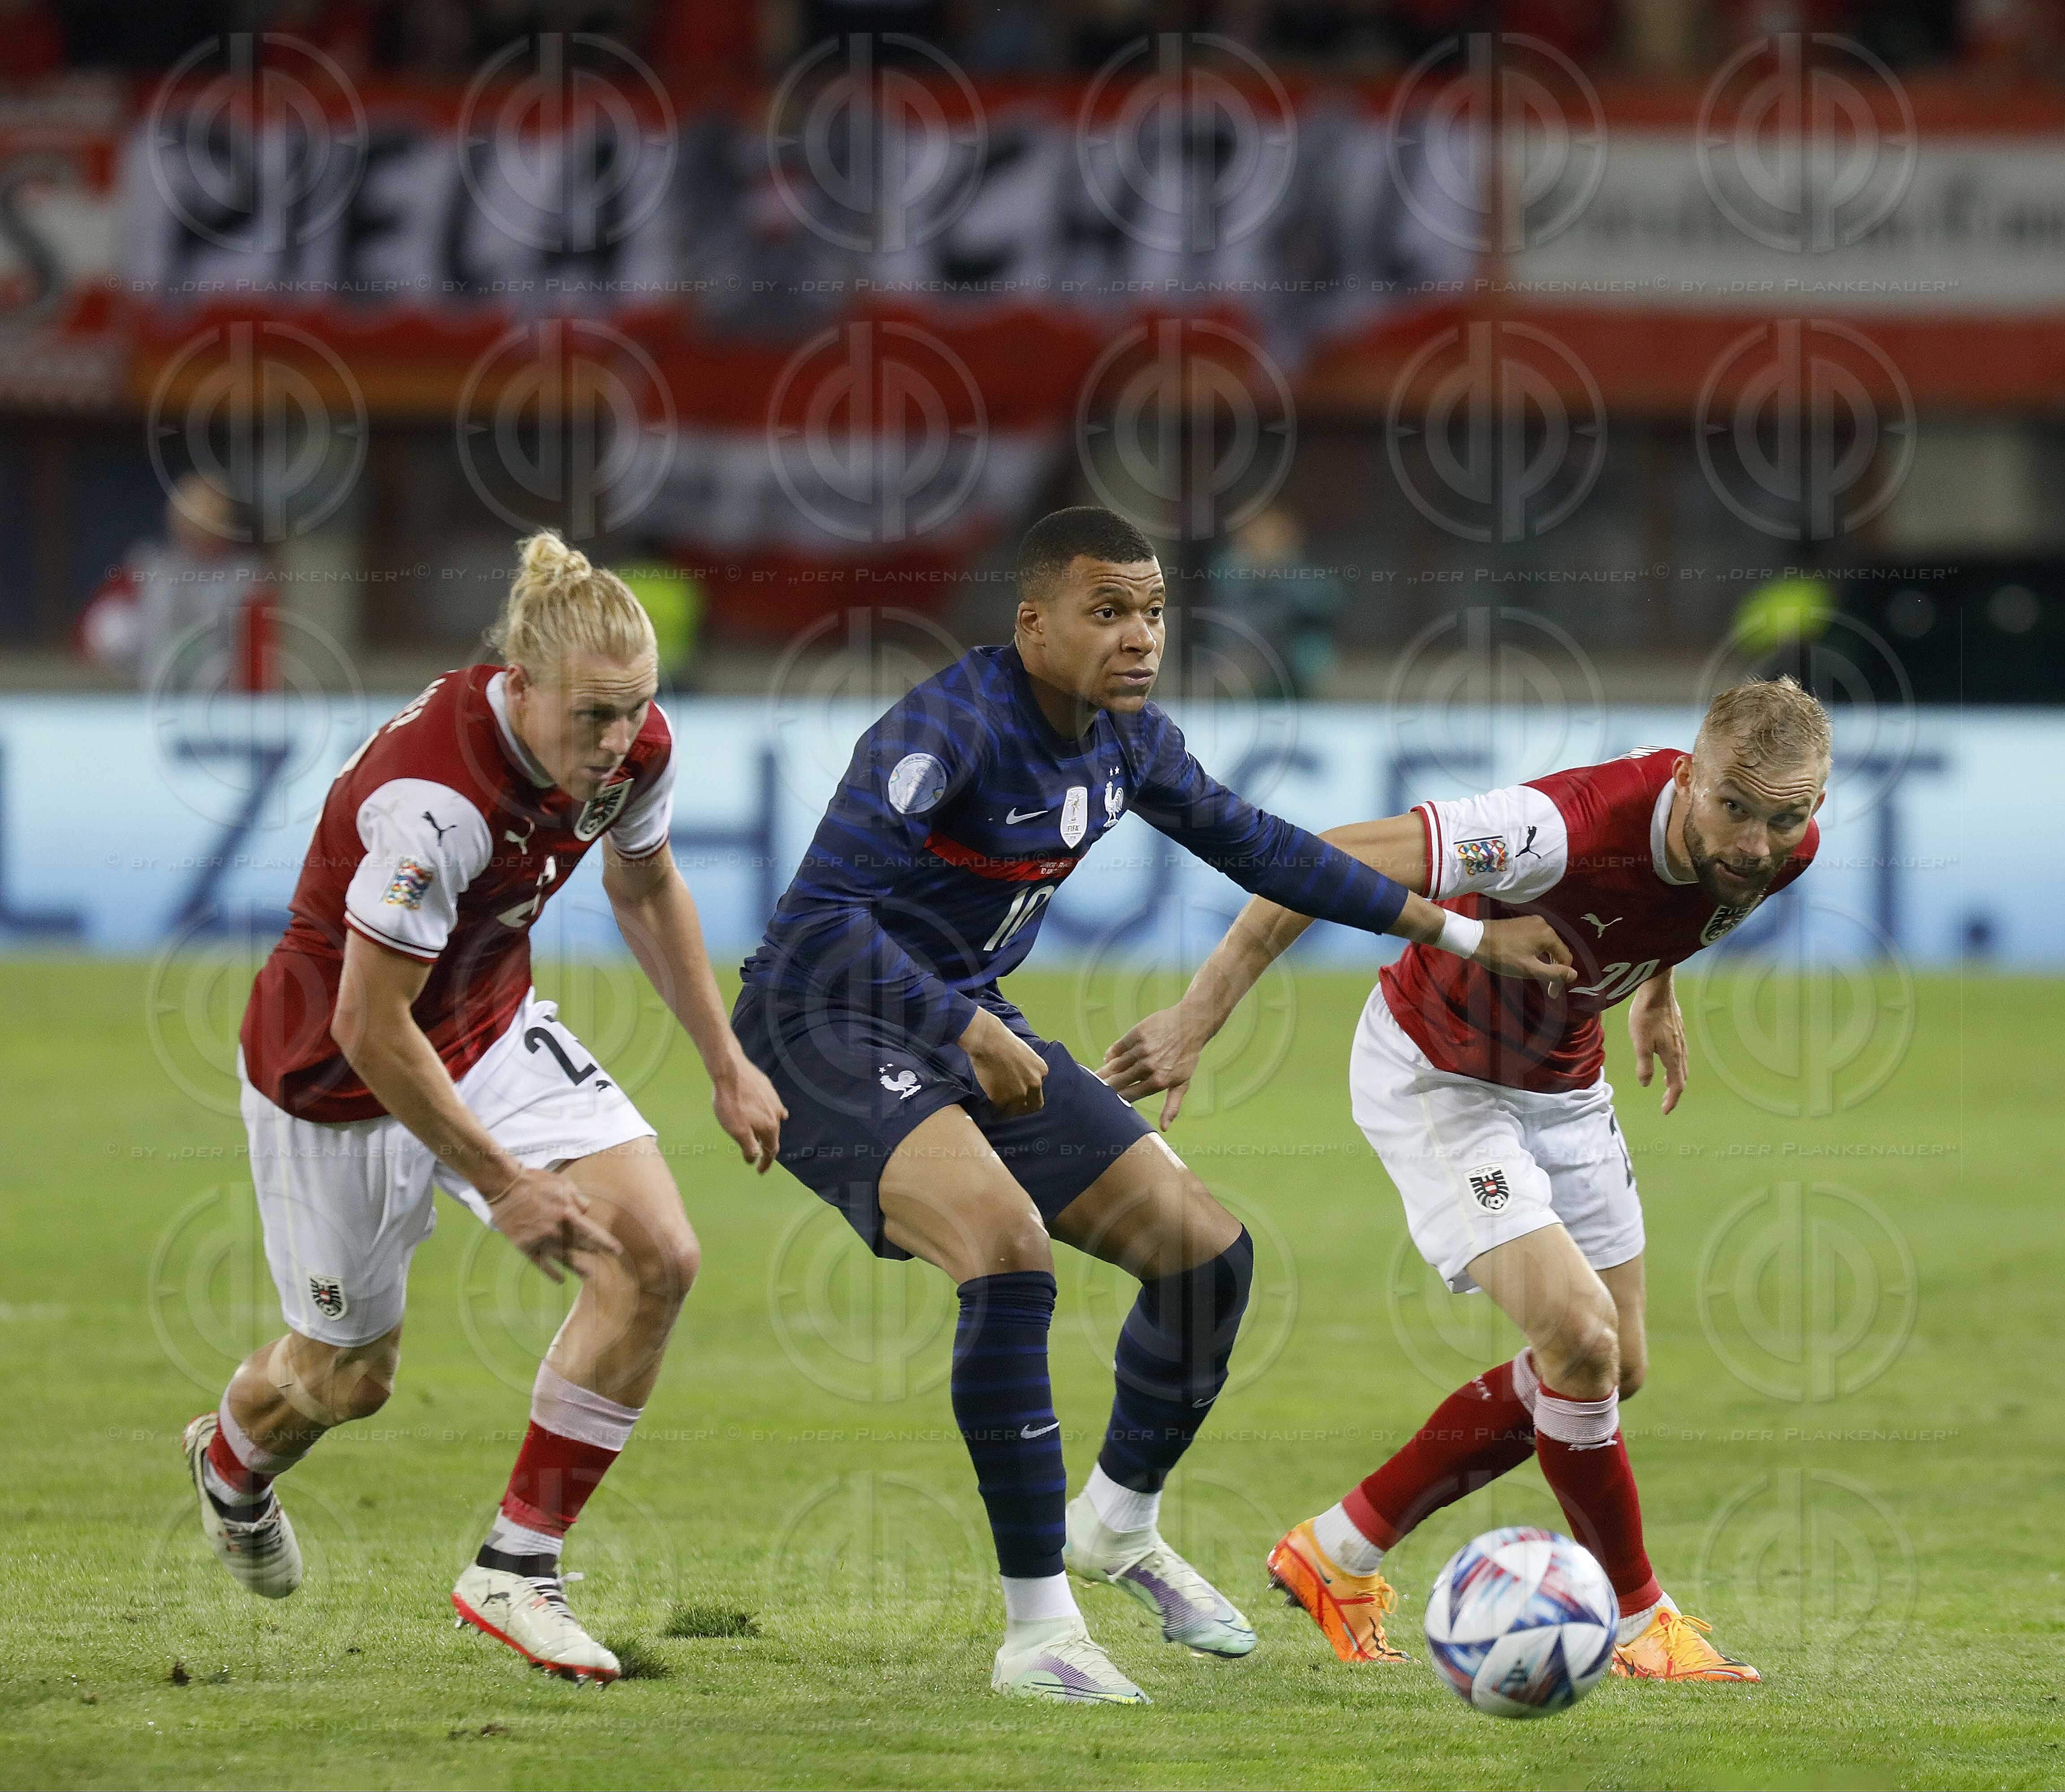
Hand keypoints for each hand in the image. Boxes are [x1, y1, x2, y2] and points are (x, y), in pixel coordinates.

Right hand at [479, 1164, 622, 1282]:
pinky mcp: (526, 1247)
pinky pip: (542, 1265)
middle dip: (593, 1251)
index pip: (593, 1233)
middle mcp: (556, 1231)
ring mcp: (541, 1241)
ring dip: (578, 1268)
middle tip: (604, 1258)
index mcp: (567, 1214)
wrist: (505, 1186)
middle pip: (580, 1246)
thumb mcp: (563, 1184)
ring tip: (589, 1274)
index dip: (606, 1243)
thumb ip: (578, 1199)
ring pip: (564, 1259)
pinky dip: (552, 1274)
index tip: (617, 1251)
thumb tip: (587, 1212)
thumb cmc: (535, 1182)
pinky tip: (560, 1279)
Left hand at [713, 1058, 786, 1172]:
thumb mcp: (737, 1131)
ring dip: (766, 1129)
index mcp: (770, 1127)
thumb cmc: (731, 1103)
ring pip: (773, 1119)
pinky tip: (761, 1111)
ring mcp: (774, 1099)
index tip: (759, 1172)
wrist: (730, 1070)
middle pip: (773, 1135)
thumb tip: (754, 1158)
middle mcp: (777, 1114)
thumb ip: (749, 1147)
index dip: (766, 1163)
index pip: (771, 1151)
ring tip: (760, 1135)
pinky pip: (769, 1106)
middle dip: (766, 1146)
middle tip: (757, 1155)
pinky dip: (766, 1114)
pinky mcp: (767, 1088)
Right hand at [959, 1006, 1047, 1116]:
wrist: (988, 1041)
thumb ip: (1029, 1070)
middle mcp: (1034, 1084)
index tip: (1020, 1094)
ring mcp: (1018, 1093)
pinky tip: (990, 1103)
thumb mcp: (1027, 1054)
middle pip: (1032, 1106)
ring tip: (999, 1106)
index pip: (1039, 1091)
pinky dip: (994, 1107)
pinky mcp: (1002, 1099)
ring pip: (1015, 1111)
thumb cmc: (1004, 1040)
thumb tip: (1022, 1079)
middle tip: (1012, 1107)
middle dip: (1023, 1108)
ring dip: (1008, 1109)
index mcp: (1041, 1071)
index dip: (1028, 1094)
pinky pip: (999, 1109)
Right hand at [1098, 1002, 1208, 1130]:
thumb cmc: (1186, 1057)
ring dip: (1103, 1072)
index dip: (1114, 1100)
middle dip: (1103, 1087)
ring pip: (1114, 1065)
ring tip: (1094, 1077)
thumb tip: (1164, 1128)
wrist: (1190, 1025)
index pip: (1128, 1095)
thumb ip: (1172, 1106)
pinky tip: (1108, 1059)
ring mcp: (1141, 1050)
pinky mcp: (1136, 1035)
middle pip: (1117, 1081)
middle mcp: (1147, 1067)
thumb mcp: (1182, 1083)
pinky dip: (1111, 1055)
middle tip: (1091, 1092)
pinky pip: (1117, 1048)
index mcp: (1158, 1082)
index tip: (1105, 1103)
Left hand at [1475, 916, 1577, 989]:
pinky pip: (1536, 939)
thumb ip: (1554, 973)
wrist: (1476, 939)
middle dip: (1553, 969)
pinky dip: (1536, 951)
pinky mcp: (1521, 922)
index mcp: (1548, 934)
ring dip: (1544, 961)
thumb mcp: (1529, 969)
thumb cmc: (1502, 956)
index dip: (1561, 977)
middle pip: (1556, 950)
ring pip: (1546, 945)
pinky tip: (1528, 960)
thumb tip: (1574, 974)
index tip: (1552, 993)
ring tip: (1536, 974)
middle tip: (1546, 987)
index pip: (1565, 958)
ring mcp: (1531, 921)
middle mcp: (1543, 924)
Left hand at [1628, 973, 1686, 1113]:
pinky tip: (1668, 1061)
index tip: (1665, 1111)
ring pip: (1682, 1065)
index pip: (1677, 1085)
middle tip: (1666, 1102)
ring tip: (1667, 1085)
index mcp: (1673, 1056)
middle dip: (1674, 1092)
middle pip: (1682, 1077)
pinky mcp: (1678, 1030)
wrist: (1658, 991)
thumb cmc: (1646, 1016)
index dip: (1672, 1100)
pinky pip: (1681, 1054)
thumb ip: (1644, 1065)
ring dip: (1676, 1078)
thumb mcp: (1640, 1043)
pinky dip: (1676, 1065)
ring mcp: (1681, 1040)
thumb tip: (1646, 1084)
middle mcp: (1681, 1050)